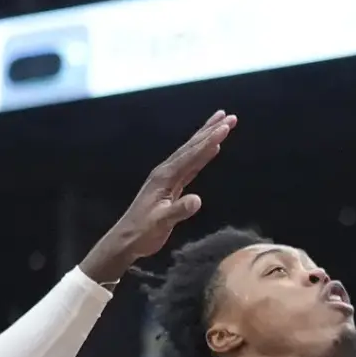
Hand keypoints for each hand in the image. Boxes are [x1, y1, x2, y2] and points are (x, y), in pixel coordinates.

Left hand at [80, 111, 236, 283]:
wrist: (126, 239)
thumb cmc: (142, 232)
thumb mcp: (161, 222)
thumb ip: (179, 211)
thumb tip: (198, 200)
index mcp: (165, 177)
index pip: (192, 155)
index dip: (209, 141)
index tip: (225, 128)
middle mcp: (166, 171)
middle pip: (192, 146)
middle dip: (211, 130)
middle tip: (230, 117)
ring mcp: (168, 177)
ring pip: (192, 152)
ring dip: (207, 137)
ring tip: (222, 124)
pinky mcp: (171, 185)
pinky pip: (191, 164)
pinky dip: (203, 154)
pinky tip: (212, 148)